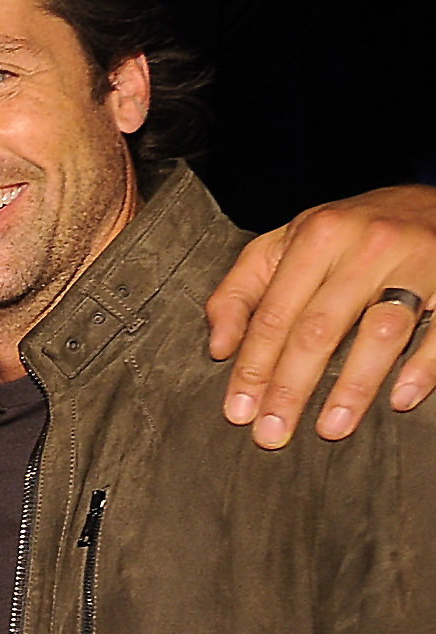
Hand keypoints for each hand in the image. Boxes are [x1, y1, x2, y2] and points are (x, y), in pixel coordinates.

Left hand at [206, 184, 435, 446]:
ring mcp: (418, 261)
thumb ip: (242, 290)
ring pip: (381, 331)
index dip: (253, 366)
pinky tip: (401, 399)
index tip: (238, 411)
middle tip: (272, 434)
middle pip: (320, 327)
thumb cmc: (349, 232)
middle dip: (291, 387)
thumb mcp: (287, 242)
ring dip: (354, 386)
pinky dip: (423, 366)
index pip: (276, 313)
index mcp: (318, 235)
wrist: (434, 198)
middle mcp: (367, 246)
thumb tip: (218, 347)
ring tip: (331, 429)